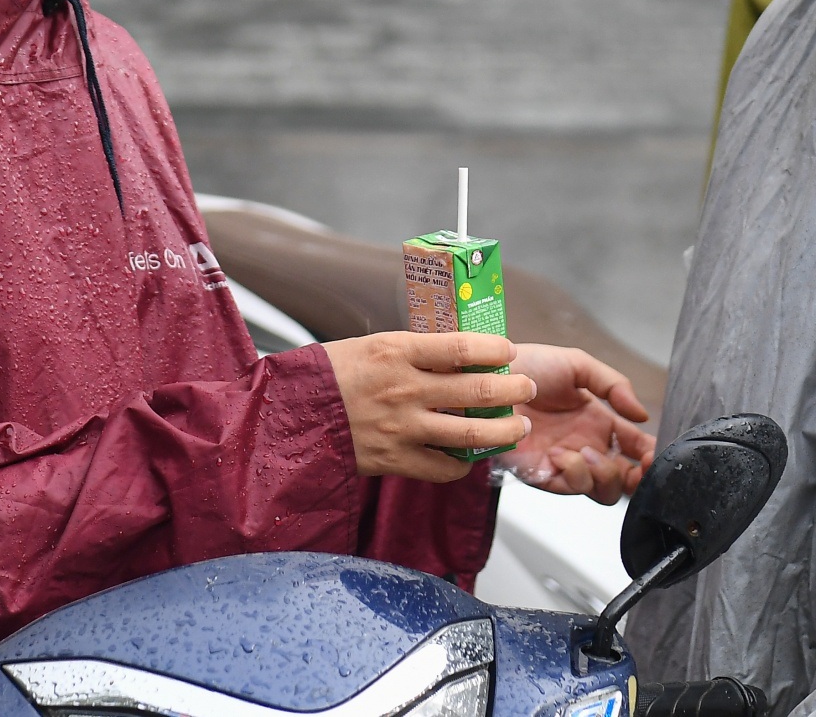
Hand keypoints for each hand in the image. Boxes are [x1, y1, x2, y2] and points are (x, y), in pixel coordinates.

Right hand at [324, 333, 533, 482]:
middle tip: (527, 388)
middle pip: (477, 392)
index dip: (494, 350)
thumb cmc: (330, 375)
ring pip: (470, 435)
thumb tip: (461, 354)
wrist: (288, 414)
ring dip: (503, 432)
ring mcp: (400, 428)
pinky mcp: (393, 460)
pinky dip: (463, 465)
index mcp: (396, 351)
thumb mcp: (373, 346)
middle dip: (513, 391)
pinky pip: (443, 468)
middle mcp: (403, 389)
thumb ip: (416, 352)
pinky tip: (470, 458)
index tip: (509, 351)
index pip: (461, 347)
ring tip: (519, 427)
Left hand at [497, 344, 654, 503]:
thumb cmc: (528, 366)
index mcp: (598, 421)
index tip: (654, 453)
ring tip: (588, 450)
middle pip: (624, 479)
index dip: (649, 455)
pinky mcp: (543, 475)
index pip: (634, 447)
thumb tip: (643, 415)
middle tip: (638, 464)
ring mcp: (566, 463)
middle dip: (637, 477)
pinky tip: (564, 454)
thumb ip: (614, 386)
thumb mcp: (578, 365)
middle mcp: (586, 446)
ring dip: (604, 473)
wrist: (489, 376)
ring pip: (603, 491)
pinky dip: (576, 473)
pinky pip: (571, 487)